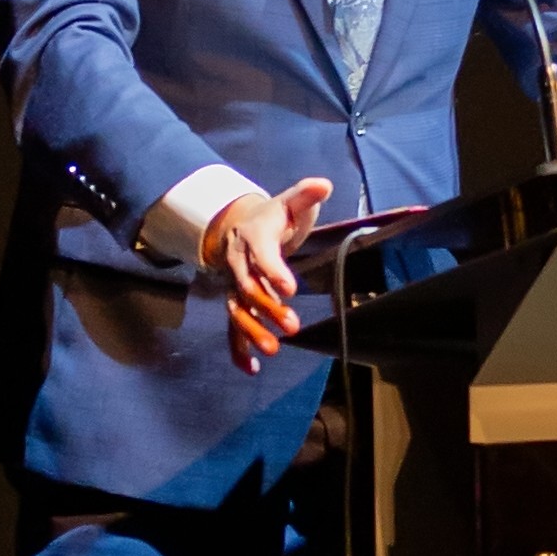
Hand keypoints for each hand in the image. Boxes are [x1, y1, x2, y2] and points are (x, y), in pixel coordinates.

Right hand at [200, 178, 334, 370]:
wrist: (240, 223)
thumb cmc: (275, 215)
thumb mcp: (292, 201)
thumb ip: (306, 194)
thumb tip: (324, 185)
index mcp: (253, 236)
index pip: (261, 254)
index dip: (274, 270)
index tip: (290, 288)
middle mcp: (239, 262)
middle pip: (249, 286)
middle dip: (268, 307)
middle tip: (292, 326)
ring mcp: (235, 283)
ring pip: (238, 309)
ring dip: (253, 331)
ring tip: (273, 350)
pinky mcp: (236, 300)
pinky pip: (232, 325)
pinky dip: (237, 348)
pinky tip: (251, 369)